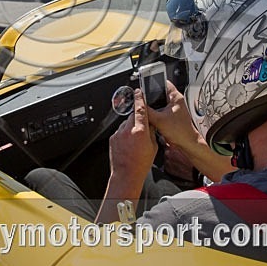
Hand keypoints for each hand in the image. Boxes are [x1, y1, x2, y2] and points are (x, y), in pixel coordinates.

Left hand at [96, 89, 157, 222]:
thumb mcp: (153, 146)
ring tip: (135, 142)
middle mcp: (127, 130)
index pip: (140, 109)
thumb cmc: (141, 163)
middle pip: (133, 116)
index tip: (139, 92)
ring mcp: (119, 133)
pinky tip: (128, 145)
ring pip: (126, 124)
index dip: (140, 98)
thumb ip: (151, 132)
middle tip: (142, 130)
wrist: (126, 174)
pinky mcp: (113, 138)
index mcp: (140, 130)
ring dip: (131, 128)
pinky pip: (120, 131)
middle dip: (137, 119)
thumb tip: (151, 124)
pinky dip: (124, 135)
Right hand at [148, 80, 234, 182]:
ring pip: (159, 103)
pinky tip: (150, 117)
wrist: (187, 144)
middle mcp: (175, 102)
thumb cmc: (181, 132)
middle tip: (142, 97)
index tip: (144, 82)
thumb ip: (147, 111)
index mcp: (175, 97)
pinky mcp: (170, 117)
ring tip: (146, 108)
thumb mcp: (159, 120)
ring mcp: (173, 109)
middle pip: (159, 93)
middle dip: (150, 95)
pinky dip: (154, 113)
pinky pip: (160, 111)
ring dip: (152, 105)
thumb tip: (138, 105)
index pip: (164, 82)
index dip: (153, 81)